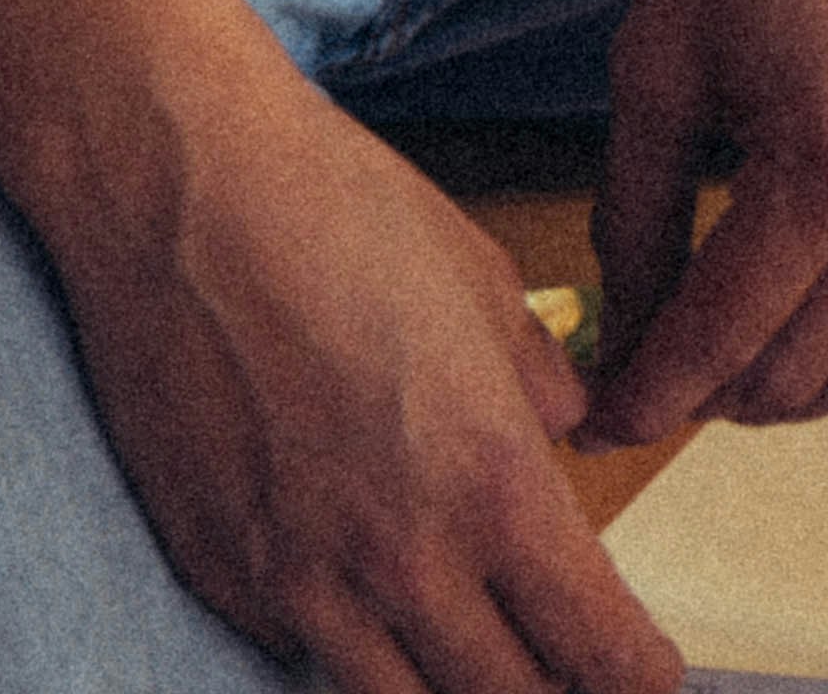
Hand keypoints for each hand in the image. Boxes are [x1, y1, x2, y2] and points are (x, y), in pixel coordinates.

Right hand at [46, 65, 680, 693]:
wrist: (179, 185)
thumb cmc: (334, 207)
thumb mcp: (483, 282)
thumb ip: (540, 385)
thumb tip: (563, 436)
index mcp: (492, 484)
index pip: (599, 650)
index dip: (639, 679)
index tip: (648, 675)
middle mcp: (402, 560)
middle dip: (553, 692)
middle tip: (564, 661)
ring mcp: (302, 583)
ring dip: (451, 689)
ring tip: (470, 647)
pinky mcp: (223, 577)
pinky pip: (306, 657)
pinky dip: (348, 645)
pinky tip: (359, 592)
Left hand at [582, 0, 827, 444]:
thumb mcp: (658, 56)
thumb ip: (636, 211)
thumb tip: (623, 322)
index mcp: (827, 170)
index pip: (719, 341)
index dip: (644, 393)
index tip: (595, 419)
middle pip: (803, 376)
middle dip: (712, 393)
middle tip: (649, 370)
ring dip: (799, 382)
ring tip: (728, 347)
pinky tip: (820, 304)